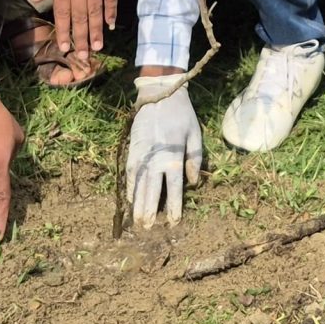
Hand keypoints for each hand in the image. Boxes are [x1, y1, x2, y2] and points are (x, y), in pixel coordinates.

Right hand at [125, 72, 203, 226]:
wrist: (159, 95)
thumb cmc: (181, 115)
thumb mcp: (194, 135)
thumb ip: (194, 160)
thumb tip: (193, 183)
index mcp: (173, 158)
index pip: (174, 188)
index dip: (174, 207)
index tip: (173, 222)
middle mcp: (155, 160)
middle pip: (152, 191)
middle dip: (150, 211)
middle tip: (149, 228)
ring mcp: (141, 156)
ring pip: (138, 185)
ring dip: (137, 204)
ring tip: (137, 221)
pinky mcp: (132, 150)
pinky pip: (130, 174)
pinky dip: (129, 187)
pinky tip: (129, 199)